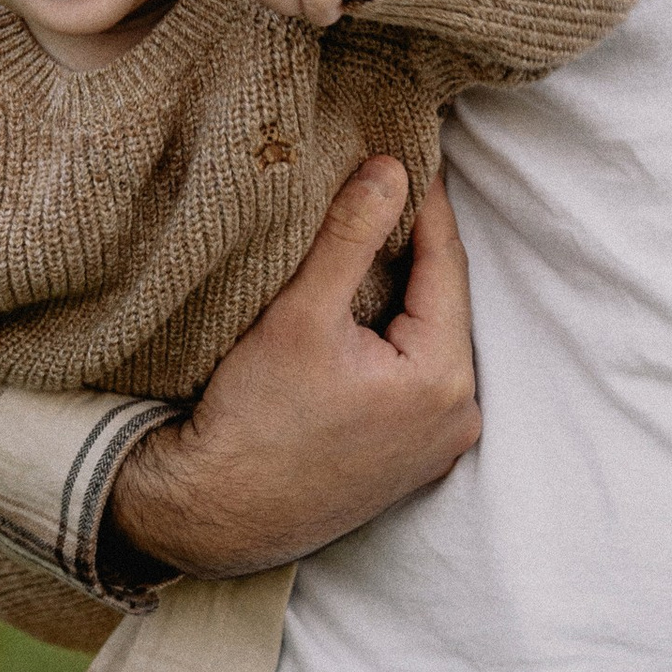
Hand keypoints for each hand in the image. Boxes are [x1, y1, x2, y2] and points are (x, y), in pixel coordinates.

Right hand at [108, 158, 478, 579]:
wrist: (213, 516)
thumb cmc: (254, 421)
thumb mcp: (302, 314)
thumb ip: (352, 236)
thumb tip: (391, 170)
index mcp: (445, 380)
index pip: (447, 266)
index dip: (426, 206)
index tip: (409, 156)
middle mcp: (458, 418)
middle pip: (442, 305)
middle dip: (415, 248)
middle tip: (390, 187)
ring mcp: (436, 446)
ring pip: (428, 341)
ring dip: (404, 295)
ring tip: (373, 240)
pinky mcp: (408, 461)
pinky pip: (414, 378)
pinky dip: (394, 340)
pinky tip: (363, 312)